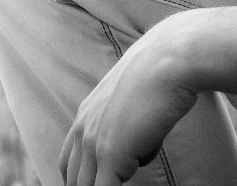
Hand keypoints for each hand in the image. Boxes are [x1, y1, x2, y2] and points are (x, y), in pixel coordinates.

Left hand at [61, 13, 201, 185]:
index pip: (70, 161)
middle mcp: (83, 129)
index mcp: (85, 116)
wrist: (167, 62)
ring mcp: (94, 143)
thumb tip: (139, 157)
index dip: (79, 179)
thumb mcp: (139, 108)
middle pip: (72, 177)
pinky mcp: (111, 155)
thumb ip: (135, 135)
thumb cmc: (161, 80)